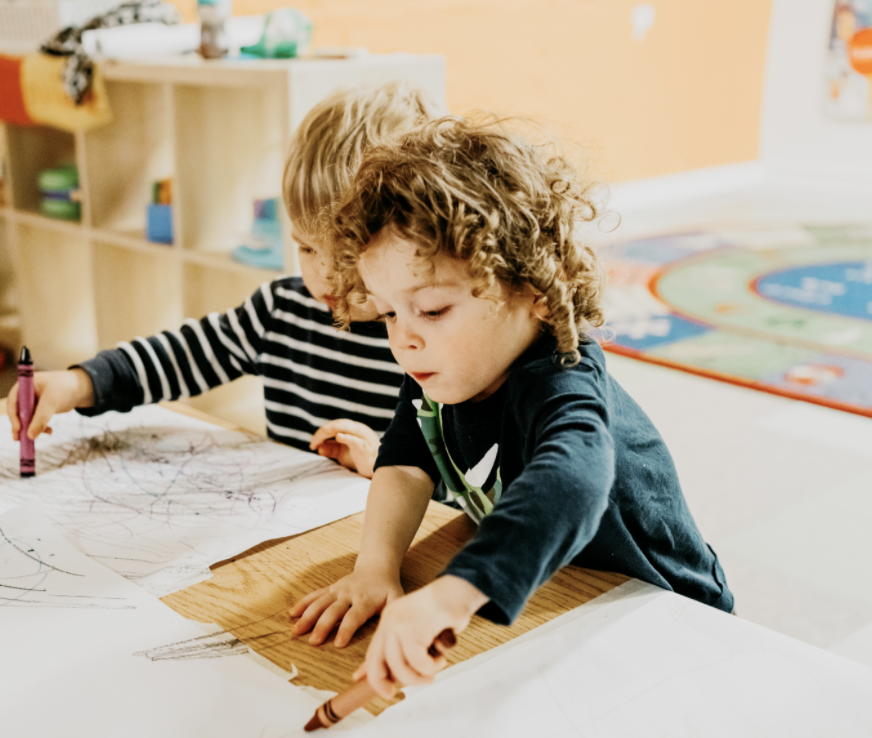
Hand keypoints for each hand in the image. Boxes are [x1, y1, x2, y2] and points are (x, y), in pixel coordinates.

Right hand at [6, 369, 93, 441]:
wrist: (81, 388)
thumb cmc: (65, 389)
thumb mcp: (52, 402)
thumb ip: (41, 418)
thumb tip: (30, 436)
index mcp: (25, 385)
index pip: (13, 402)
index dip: (14, 416)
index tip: (18, 428)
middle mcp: (26, 393)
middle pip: (18, 411)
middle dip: (21, 425)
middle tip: (20, 439)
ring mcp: (32, 401)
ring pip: (26, 418)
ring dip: (31, 427)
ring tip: (45, 433)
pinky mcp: (39, 408)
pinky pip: (35, 420)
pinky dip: (40, 426)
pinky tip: (49, 431)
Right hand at [288, 564, 403, 647]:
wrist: (377, 567)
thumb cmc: (388, 590)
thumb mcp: (396, 601)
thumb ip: (392, 618)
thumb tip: (387, 640)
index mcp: (366, 599)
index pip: (355, 616)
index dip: (346, 629)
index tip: (338, 644)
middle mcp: (350, 593)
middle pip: (334, 610)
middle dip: (323, 626)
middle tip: (313, 642)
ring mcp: (338, 590)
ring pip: (320, 602)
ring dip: (308, 616)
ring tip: (296, 631)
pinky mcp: (331, 588)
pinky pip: (315, 595)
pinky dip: (303, 603)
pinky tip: (292, 613)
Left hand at [310, 419, 380, 477]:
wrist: (378, 469)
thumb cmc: (360, 458)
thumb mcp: (342, 453)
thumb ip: (331, 449)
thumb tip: (318, 448)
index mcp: (351, 429)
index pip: (333, 426)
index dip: (320, 433)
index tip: (312, 445)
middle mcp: (357, 429)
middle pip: (337, 424)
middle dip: (322, 432)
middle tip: (313, 444)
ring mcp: (363, 436)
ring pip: (345, 427)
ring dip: (331, 430)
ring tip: (321, 435)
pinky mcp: (366, 447)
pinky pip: (356, 440)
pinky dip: (347, 437)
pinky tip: (339, 436)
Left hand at [354, 575, 487, 697]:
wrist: (458, 590)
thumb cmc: (444, 611)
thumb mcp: (421, 631)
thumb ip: (408, 649)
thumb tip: (394, 676)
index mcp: (388, 620)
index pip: (373, 653)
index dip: (374, 676)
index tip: (385, 691)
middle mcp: (388, 621)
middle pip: (377, 664)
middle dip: (392, 683)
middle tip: (413, 685)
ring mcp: (398, 624)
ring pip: (399, 666)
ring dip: (420, 676)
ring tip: (436, 669)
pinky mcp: (412, 628)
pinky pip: (418, 661)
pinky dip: (431, 666)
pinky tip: (441, 658)